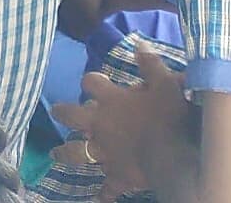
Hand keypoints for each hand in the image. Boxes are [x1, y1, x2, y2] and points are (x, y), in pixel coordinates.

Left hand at [58, 41, 195, 192]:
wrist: (175, 156)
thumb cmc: (171, 116)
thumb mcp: (166, 83)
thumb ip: (150, 64)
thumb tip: (138, 43)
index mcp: (110, 100)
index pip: (91, 82)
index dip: (91, 80)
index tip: (93, 81)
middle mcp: (100, 125)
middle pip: (71, 115)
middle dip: (63, 112)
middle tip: (58, 111)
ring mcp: (105, 152)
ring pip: (76, 152)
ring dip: (66, 153)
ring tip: (56, 154)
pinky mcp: (116, 175)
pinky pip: (106, 187)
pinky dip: (103, 193)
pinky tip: (98, 198)